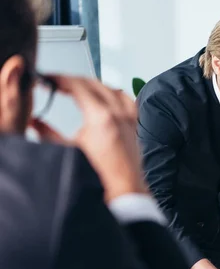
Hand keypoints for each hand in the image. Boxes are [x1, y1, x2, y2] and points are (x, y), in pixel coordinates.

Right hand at [29, 75, 146, 201]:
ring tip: (79, 88)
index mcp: (101, 116)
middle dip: (74, 80)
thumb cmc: (99, 175)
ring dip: (94, 85)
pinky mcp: (135, 125)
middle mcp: (118, 113)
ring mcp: (129, 118)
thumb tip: (36, 121)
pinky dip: (115, 94)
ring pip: (112, 89)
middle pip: (94, 83)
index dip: (60, 79)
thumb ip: (48, 133)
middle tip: (58, 83)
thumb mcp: (67, 150)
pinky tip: (109, 96)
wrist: (122, 189)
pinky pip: (127, 100)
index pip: (78, 86)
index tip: (49, 80)